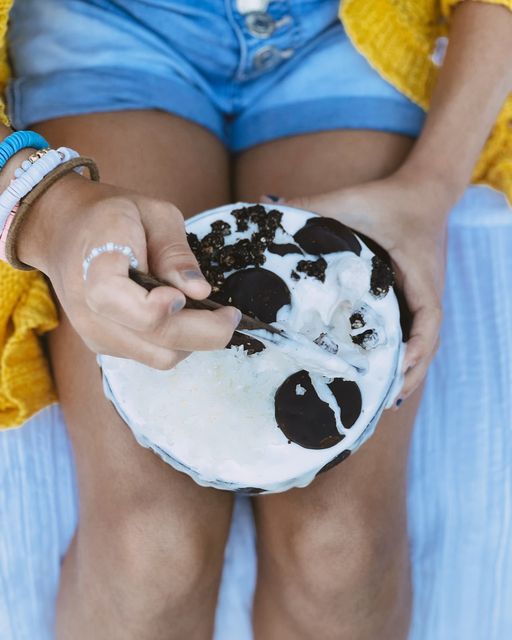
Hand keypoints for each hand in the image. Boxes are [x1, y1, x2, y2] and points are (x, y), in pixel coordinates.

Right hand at [18, 173, 240, 368]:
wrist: (63, 231)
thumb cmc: (111, 215)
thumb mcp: (153, 213)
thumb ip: (177, 252)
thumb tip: (201, 292)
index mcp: (96, 268)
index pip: (131, 309)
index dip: (165, 310)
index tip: (190, 296)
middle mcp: (91, 311)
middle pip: (157, 342)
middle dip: (206, 333)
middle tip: (231, 315)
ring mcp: (96, 333)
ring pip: (159, 357)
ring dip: (193, 341)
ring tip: (208, 314)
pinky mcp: (104, 345)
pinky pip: (150, 355)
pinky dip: (175, 342)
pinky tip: (181, 317)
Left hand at [274, 172, 453, 402]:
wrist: (423, 191)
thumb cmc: (389, 198)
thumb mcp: (351, 201)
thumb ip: (311, 203)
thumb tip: (264, 205)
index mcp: (418, 272)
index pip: (428, 317)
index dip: (415, 346)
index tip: (396, 367)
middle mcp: (426, 290)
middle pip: (427, 342)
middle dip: (409, 372)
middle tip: (383, 400)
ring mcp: (422, 296)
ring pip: (423, 342)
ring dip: (408, 370)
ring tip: (384, 399)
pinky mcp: (414, 297)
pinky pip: (414, 332)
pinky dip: (405, 355)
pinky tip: (386, 372)